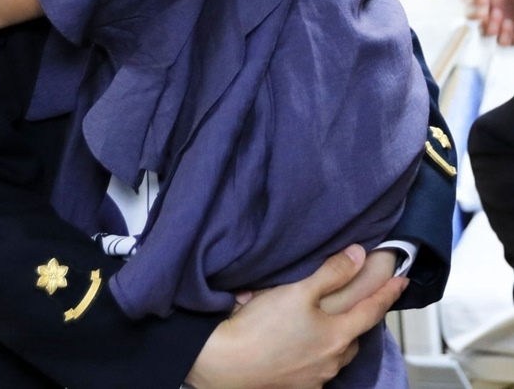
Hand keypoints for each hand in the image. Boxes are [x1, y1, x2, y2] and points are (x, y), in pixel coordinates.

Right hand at [187, 246, 406, 388]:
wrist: (226, 364)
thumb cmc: (262, 328)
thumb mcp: (298, 290)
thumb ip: (331, 272)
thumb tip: (358, 255)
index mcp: (337, 336)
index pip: (372, 311)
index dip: (388, 294)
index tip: (403, 281)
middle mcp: (332, 360)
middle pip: (356, 334)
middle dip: (361, 316)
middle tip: (363, 298)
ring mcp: (315, 376)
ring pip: (337, 351)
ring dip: (338, 334)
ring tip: (331, 318)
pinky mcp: (297, 384)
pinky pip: (318, 364)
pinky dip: (318, 349)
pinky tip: (304, 340)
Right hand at [461, 0, 513, 45]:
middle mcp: (496, 4)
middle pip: (471, 12)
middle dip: (477, 14)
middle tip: (488, 12)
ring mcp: (503, 20)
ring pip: (483, 29)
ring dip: (489, 27)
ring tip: (502, 22)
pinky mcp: (511, 35)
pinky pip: (499, 41)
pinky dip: (503, 38)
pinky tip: (510, 29)